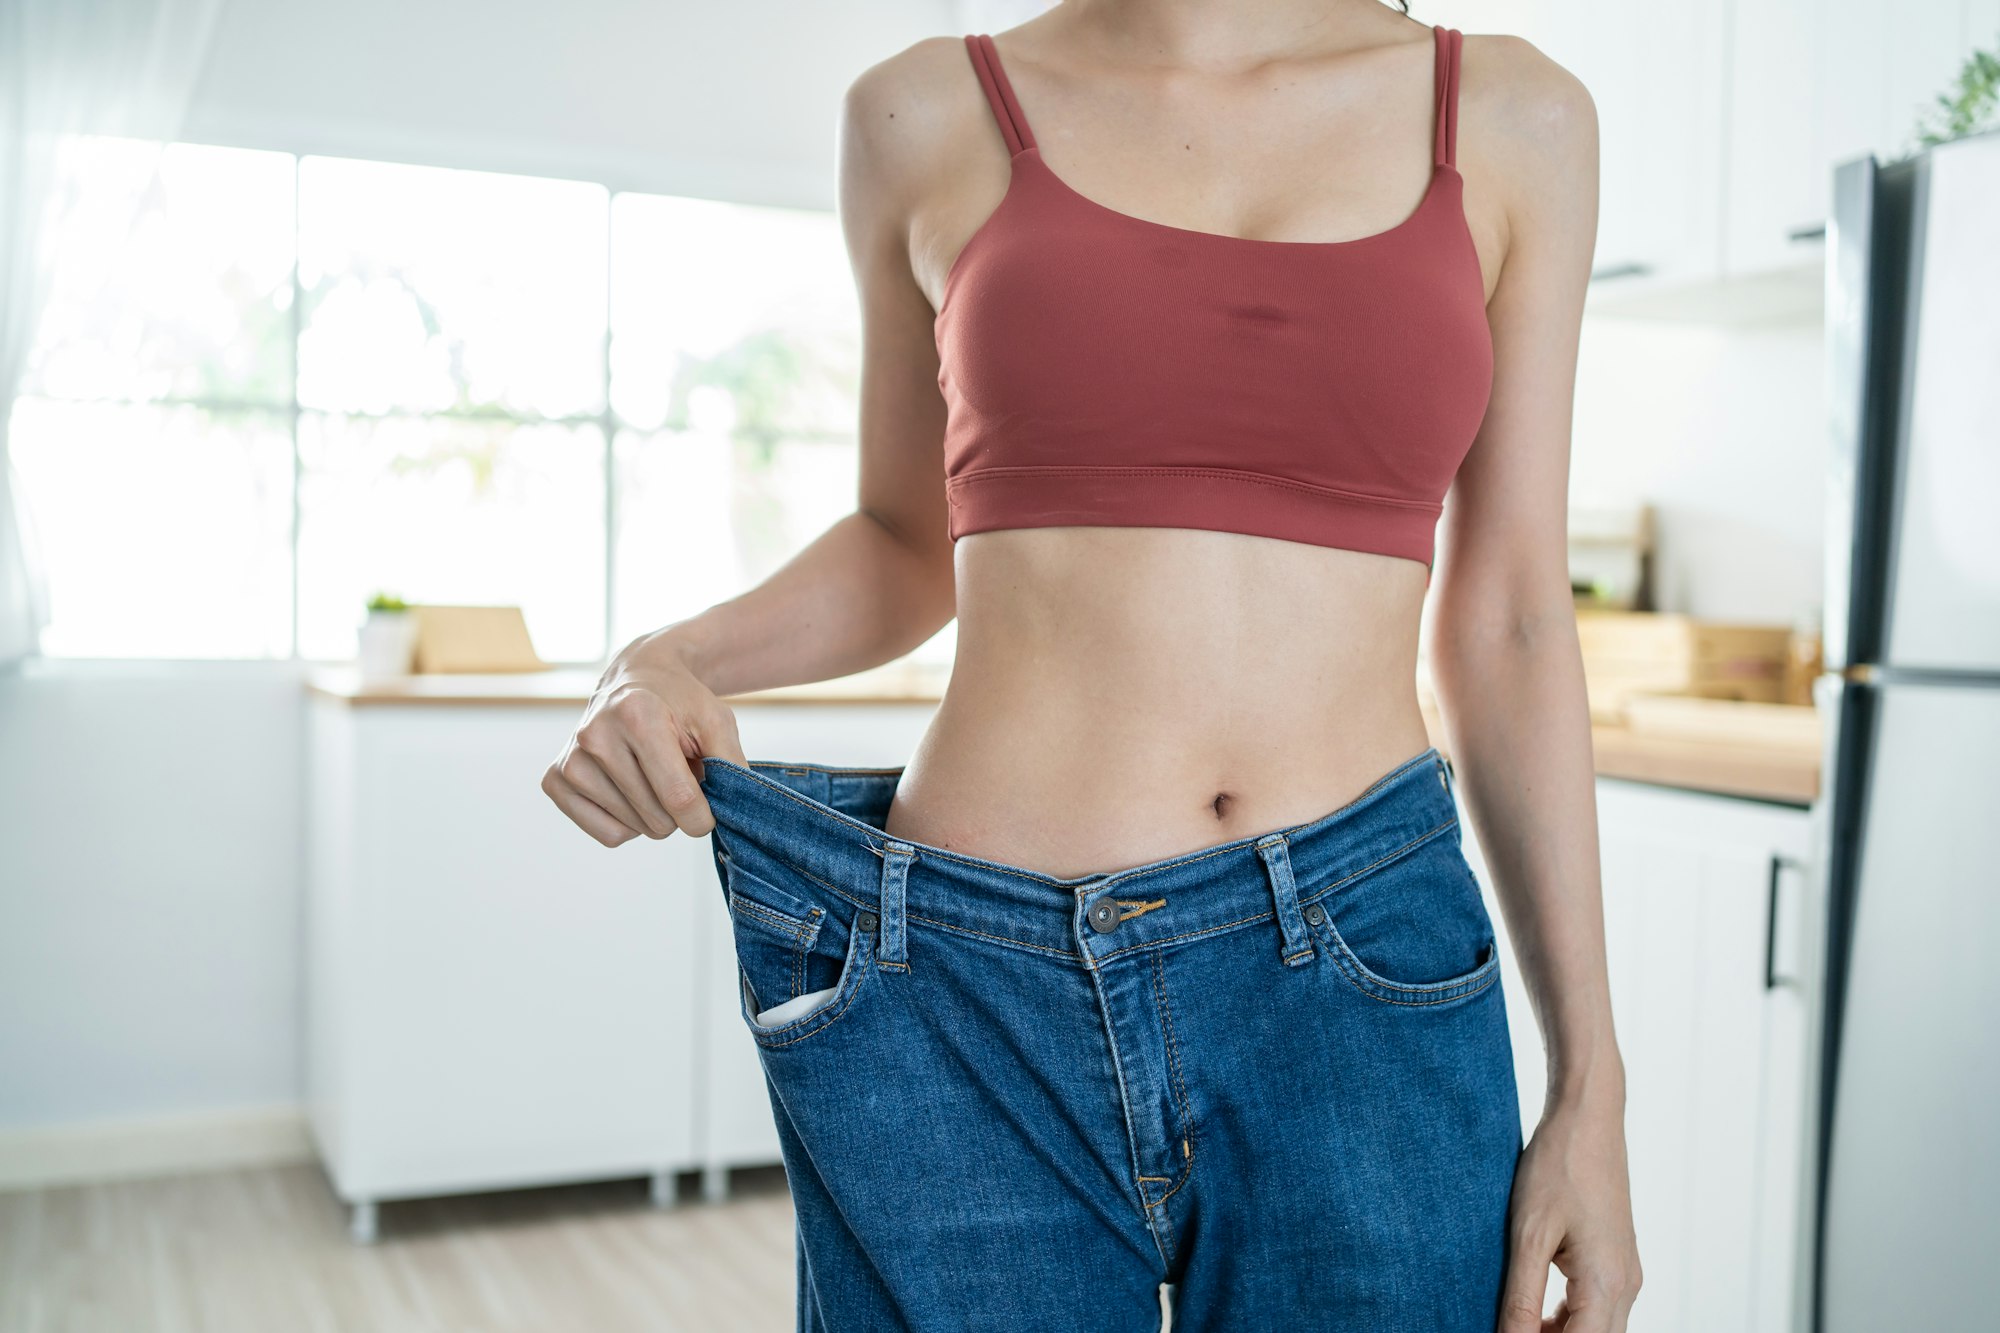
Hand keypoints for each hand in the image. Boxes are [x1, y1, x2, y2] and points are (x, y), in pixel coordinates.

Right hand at [543, 632, 748, 844]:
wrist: (638, 676)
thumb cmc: (681, 702)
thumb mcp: (717, 722)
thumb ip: (731, 767)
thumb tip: (733, 814)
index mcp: (638, 715)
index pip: (679, 797)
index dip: (704, 817)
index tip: (710, 810)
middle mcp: (596, 736)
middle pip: (657, 819)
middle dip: (679, 811)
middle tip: (677, 775)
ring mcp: (571, 759)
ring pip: (634, 829)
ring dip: (654, 813)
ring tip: (652, 774)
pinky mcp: (556, 780)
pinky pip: (608, 834)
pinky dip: (629, 822)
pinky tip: (630, 788)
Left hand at [1497, 1091, 1642, 1331]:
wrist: (1588, 1119)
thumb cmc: (1558, 1167)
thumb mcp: (1529, 1235)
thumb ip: (1522, 1298)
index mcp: (1607, 1284)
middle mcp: (1626, 1286)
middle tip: (1507, 1327)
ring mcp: (1626, 1274)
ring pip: (1596, 1329)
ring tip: (1512, 1323)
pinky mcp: (1617, 1261)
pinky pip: (1596, 1308)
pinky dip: (1566, 1319)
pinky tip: (1532, 1311)